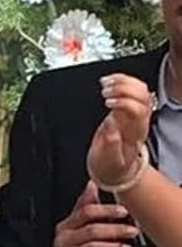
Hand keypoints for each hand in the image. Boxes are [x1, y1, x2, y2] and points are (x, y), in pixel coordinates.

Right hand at [45, 181, 136, 246]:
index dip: (106, 210)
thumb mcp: (75, 228)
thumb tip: (92, 185)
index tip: (124, 211)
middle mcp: (64, 240)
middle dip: (115, 230)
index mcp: (66, 225)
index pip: (85, 212)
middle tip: (132, 231)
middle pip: (91, 230)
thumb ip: (84, 207)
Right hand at [86, 73, 153, 191]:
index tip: (107, 104)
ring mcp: (136, 111)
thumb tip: (111, 125)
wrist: (115, 166)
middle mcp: (140, 119)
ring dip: (122, 81)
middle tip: (105, 91)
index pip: (138, 108)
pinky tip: (107, 81)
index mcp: (136, 131)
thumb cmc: (111, 164)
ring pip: (139, 88)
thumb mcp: (109, 161)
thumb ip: (111, 145)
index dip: (123, 102)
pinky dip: (119, 80)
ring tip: (105, 84)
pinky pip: (131, 87)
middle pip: (142, 94)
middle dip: (123, 88)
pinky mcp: (128, 106)